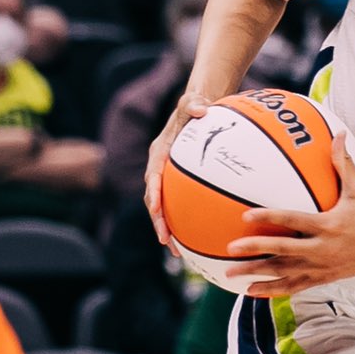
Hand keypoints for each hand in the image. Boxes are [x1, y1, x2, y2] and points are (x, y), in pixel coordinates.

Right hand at [146, 90, 214, 244]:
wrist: (197, 107)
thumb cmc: (196, 105)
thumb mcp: (193, 101)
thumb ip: (194, 104)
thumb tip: (201, 109)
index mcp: (159, 151)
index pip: (153, 175)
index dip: (154, 192)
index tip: (156, 209)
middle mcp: (159, 167)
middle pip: (153, 198)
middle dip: (157, 220)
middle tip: (164, 239)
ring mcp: (168, 177)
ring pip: (163, 206)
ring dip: (167, 228)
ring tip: (177, 252)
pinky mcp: (179, 183)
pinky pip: (178, 204)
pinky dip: (183, 222)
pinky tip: (197, 240)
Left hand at [228, 134, 354, 296]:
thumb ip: (344, 162)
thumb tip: (339, 134)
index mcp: (328, 225)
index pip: (293, 220)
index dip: (269, 218)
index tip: (246, 215)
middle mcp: (322, 248)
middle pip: (283, 251)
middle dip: (256, 250)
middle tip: (231, 249)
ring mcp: (322, 266)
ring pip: (285, 273)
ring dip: (257, 274)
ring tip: (231, 274)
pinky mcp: (323, 278)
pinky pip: (295, 286)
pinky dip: (273, 289)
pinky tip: (253, 290)